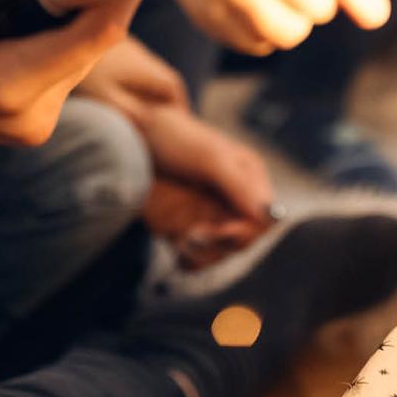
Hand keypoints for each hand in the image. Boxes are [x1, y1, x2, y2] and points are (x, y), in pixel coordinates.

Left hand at [77, 39, 273, 267]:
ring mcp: (209, 213)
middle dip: (222, 244)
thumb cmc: (173, 137)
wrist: (128, 138)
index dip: (247, 230)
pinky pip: (196, 256)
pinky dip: (188, 258)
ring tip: (183, 240)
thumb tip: (268, 213)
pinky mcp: (186, 225)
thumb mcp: (208, 157)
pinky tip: (177, 250)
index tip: (223, 232)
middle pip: (243, 240)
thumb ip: (238, 185)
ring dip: (204, 254)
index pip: (264, 217)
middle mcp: (233, 198)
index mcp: (248, 177)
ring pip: (221, 253)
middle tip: (193, 236)